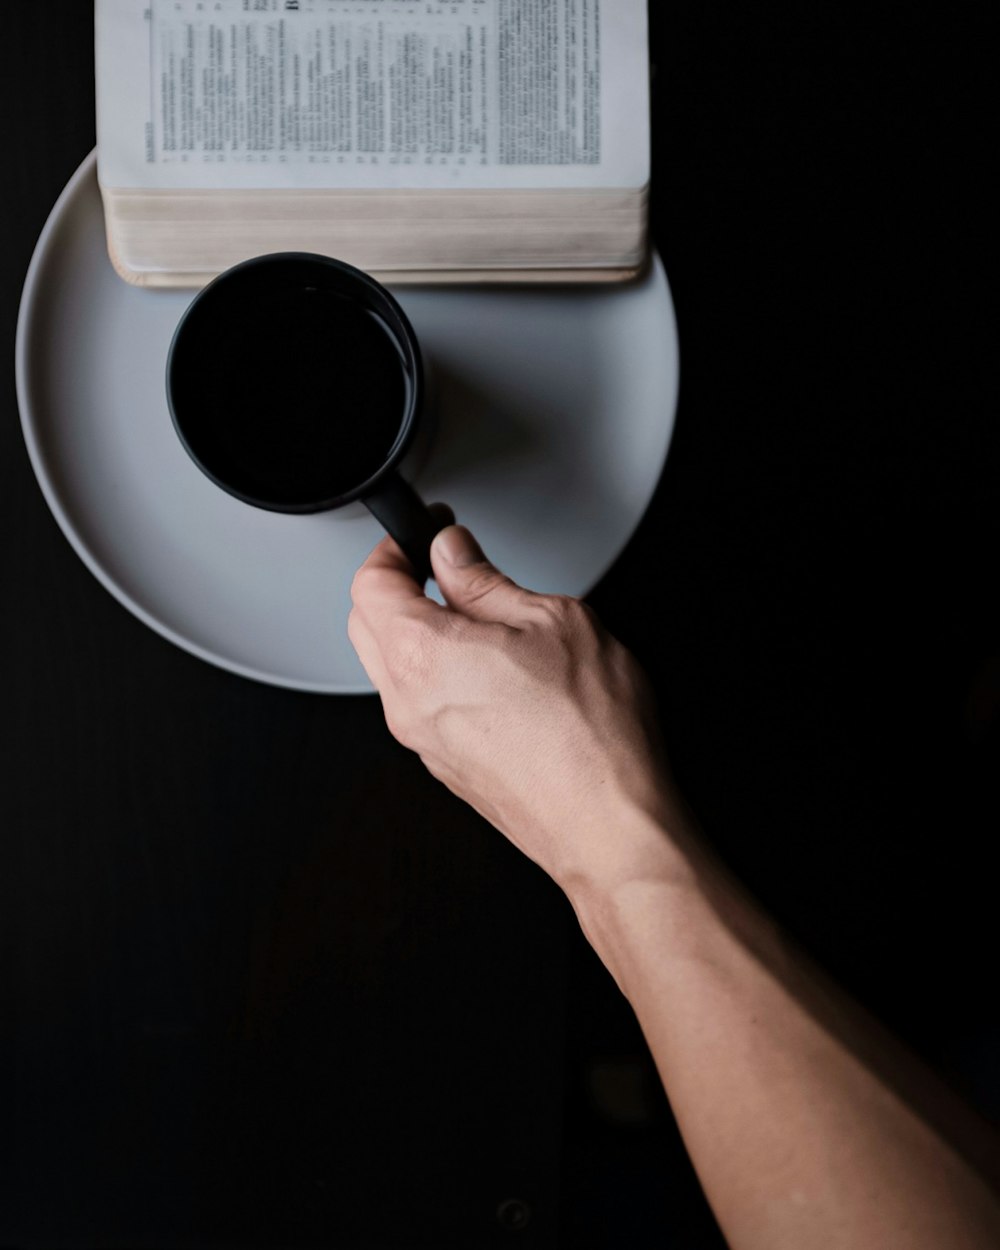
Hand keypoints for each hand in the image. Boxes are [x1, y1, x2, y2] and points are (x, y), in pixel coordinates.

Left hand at [348, 520, 680, 893]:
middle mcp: (407, 703)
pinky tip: (488, 668)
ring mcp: (423, 741)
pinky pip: (419, 705)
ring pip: (389, 669)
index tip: (425, 533)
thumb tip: (454, 554)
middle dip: (393, 586)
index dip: (393, 547)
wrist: (609, 828)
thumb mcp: (551, 621)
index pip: (369, 584)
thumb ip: (487, 582)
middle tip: (440, 566)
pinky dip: (434, 674)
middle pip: (366, 625)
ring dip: (414, 632)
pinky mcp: (445, 767)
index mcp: (422, 655)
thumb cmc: (592, 735)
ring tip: (475, 618)